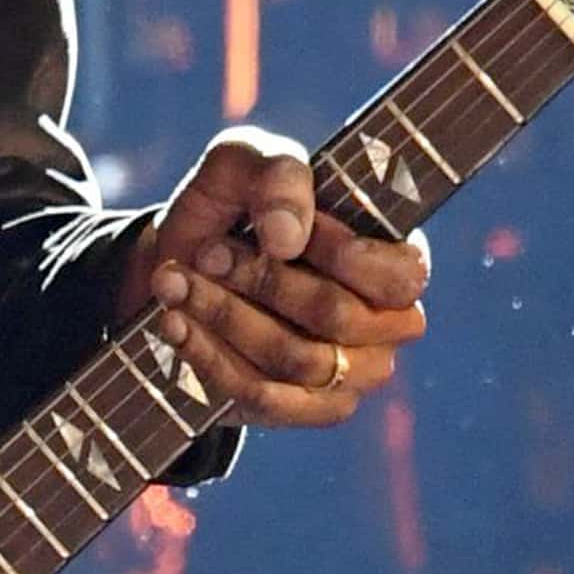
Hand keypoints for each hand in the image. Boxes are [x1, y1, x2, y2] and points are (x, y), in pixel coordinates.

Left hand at [115, 127, 427, 429]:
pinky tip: (174, 322)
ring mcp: (351, 374)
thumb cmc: (233, 206)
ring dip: (225, 315)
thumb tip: (286, 238)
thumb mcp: (244, 163)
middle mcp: (387, 324)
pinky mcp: (303, 409)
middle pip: (338, 317)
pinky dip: (209, 358)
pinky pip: (263, 397)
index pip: (399, 275)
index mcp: (396, 258)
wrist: (179, 260)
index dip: (340, 254)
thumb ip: (276, 174)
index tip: (271, 233)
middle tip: (206, 252)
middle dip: (261, 281)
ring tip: (174, 282)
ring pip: (296, 360)